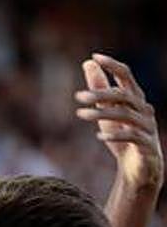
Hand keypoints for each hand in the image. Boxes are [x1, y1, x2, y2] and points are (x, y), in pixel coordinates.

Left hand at [75, 53, 162, 196]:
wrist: (138, 168)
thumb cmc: (123, 136)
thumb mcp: (107, 111)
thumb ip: (100, 89)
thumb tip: (88, 63)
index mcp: (135, 98)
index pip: (127, 76)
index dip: (112, 66)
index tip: (95, 57)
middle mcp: (144, 109)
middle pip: (125, 95)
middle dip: (101, 94)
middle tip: (78, 97)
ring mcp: (148, 127)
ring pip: (127, 114)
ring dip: (103, 113)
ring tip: (81, 114)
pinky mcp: (147, 145)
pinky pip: (133, 136)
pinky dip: (116, 134)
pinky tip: (99, 135)